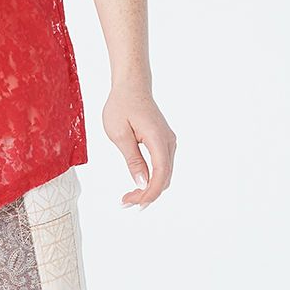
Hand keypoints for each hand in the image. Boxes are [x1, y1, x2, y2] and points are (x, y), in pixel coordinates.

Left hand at [100, 83, 174, 207]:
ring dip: (149, 189)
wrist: (131, 86)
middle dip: (147, 195)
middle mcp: (169, 142)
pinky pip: (162, 166)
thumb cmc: (122, 106)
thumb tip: (142, 183)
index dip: (148, 194)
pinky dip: (152, 179)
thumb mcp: (120, 134)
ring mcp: (168, 142)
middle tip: (125, 203)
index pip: (160, 175)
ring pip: (165, 174)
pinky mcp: (164, 142)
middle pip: (164, 178)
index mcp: (158, 139)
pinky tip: (138, 185)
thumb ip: (133, 159)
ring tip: (129, 197)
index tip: (131, 203)